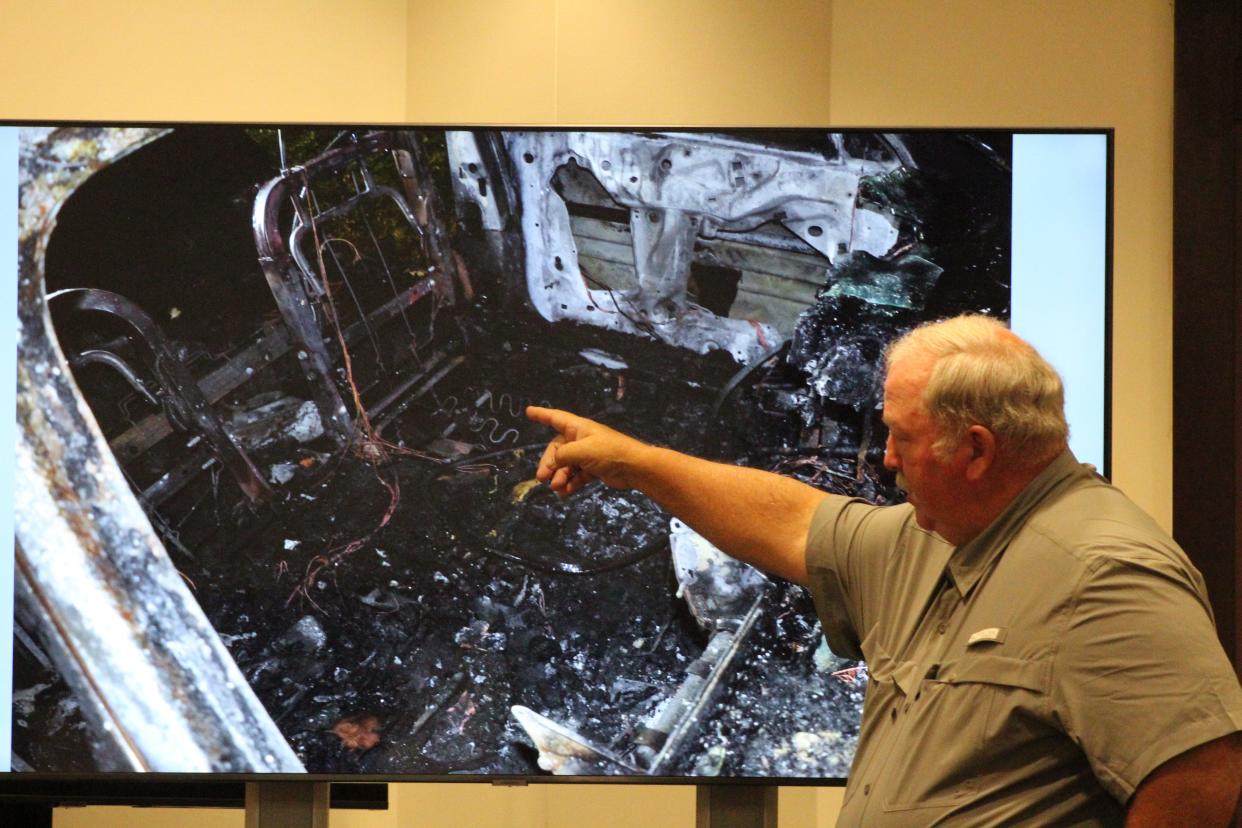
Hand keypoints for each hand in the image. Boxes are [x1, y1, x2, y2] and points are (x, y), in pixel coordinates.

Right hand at [525, 406, 650, 496]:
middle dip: (549, 464)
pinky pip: (577, 475)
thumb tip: (552, 464)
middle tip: (542, 478)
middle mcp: (581, 439)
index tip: (528, 411)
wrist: (634, 467)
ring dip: (560, 476)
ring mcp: (588, 455)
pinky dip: (571, 483)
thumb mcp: (581, 451)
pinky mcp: (594, 469)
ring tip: (557, 488)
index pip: (555, 418)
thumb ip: (562, 456)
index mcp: (578, 428)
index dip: (541, 414)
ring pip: (566, 465)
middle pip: (557, 449)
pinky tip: (566, 492)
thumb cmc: (608, 452)